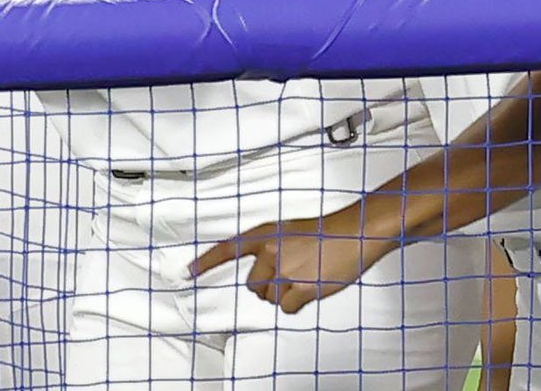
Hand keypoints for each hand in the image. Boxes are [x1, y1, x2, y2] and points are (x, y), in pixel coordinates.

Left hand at [188, 208, 388, 313]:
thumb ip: (272, 250)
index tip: (186, 273)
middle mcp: (271, 250)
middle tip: (294, 271)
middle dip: (270, 285)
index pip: (227, 249)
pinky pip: (286, 308)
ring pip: (270, 299)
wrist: (355, 233)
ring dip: (286, 294)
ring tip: (306, 274)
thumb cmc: (327, 233)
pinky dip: (298, 303)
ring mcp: (285, 270)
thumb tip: (264, 275)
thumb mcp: (291, 233)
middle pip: (253, 286)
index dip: (205, 263)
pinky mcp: (301, 287)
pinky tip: (312, 286)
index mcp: (267, 234)